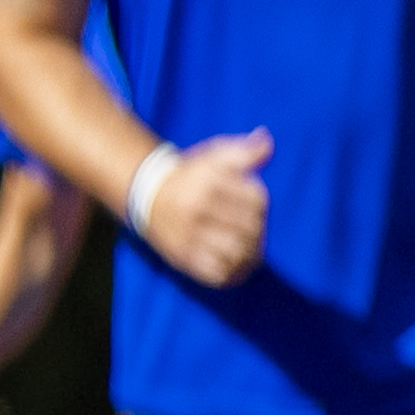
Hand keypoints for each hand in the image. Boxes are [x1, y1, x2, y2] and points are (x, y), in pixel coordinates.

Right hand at [127, 128, 273, 287]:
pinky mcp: (182, 256)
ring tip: (250, 250)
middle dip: (258, 231)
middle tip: (253, 230)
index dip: (261, 205)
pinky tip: (237, 265)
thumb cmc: (191, 174)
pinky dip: (233, 272)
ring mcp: (188, 235)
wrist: (148, 195)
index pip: (257, 201)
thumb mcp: (215, 155)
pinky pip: (217, 273)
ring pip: (236, 253)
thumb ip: (244, 151)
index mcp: (208, 182)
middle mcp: (196, 209)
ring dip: (250, 254)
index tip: (253, 206)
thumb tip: (266, 142)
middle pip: (250, 229)